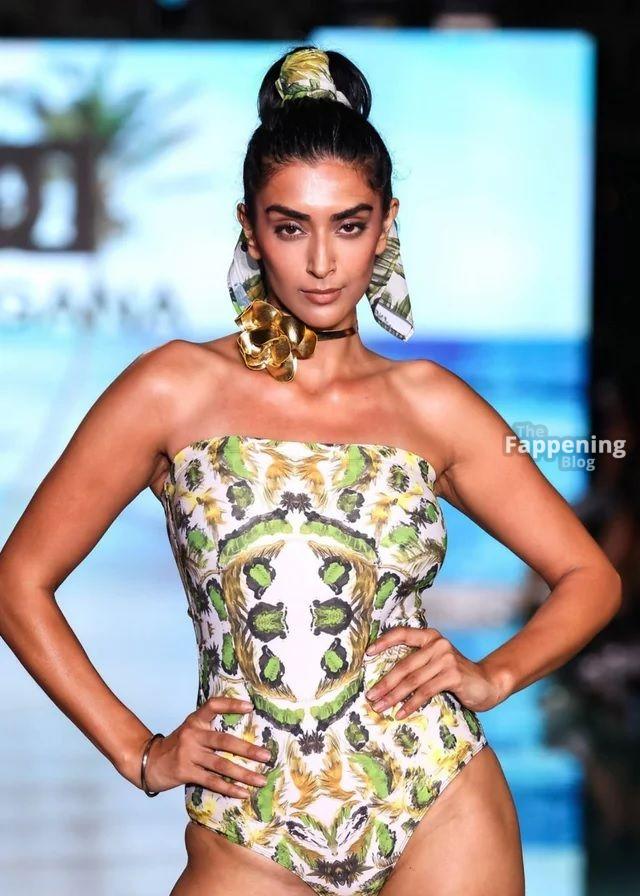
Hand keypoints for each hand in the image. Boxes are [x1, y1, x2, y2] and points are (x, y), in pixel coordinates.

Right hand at [139, 696, 272, 798]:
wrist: (148, 762)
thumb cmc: (178, 746)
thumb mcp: (191, 730)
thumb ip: (210, 728)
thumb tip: (242, 734)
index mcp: (195, 720)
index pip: (214, 705)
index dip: (231, 704)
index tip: (250, 707)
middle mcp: (192, 734)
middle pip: (224, 741)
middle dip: (248, 750)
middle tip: (267, 756)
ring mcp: (188, 754)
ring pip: (221, 764)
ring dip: (243, 774)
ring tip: (261, 780)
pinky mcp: (186, 772)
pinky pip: (212, 781)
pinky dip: (229, 788)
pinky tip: (243, 793)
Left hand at [364, 626, 500, 716]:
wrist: (488, 683)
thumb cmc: (456, 675)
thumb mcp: (436, 663)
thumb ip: (418, 663)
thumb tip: (386, 679)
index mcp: (430, 636)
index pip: (402, 633)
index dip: (383, 642)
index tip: (367, 654)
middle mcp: (437, 643)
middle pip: (404, 665)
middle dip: (385, 683)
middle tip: (370, 696)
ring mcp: (445, 658)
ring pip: (412, 680)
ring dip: (393, 696)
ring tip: (380, 707)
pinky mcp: (452, 675)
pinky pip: (425, 691)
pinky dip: (411, 704)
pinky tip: (401, 713)